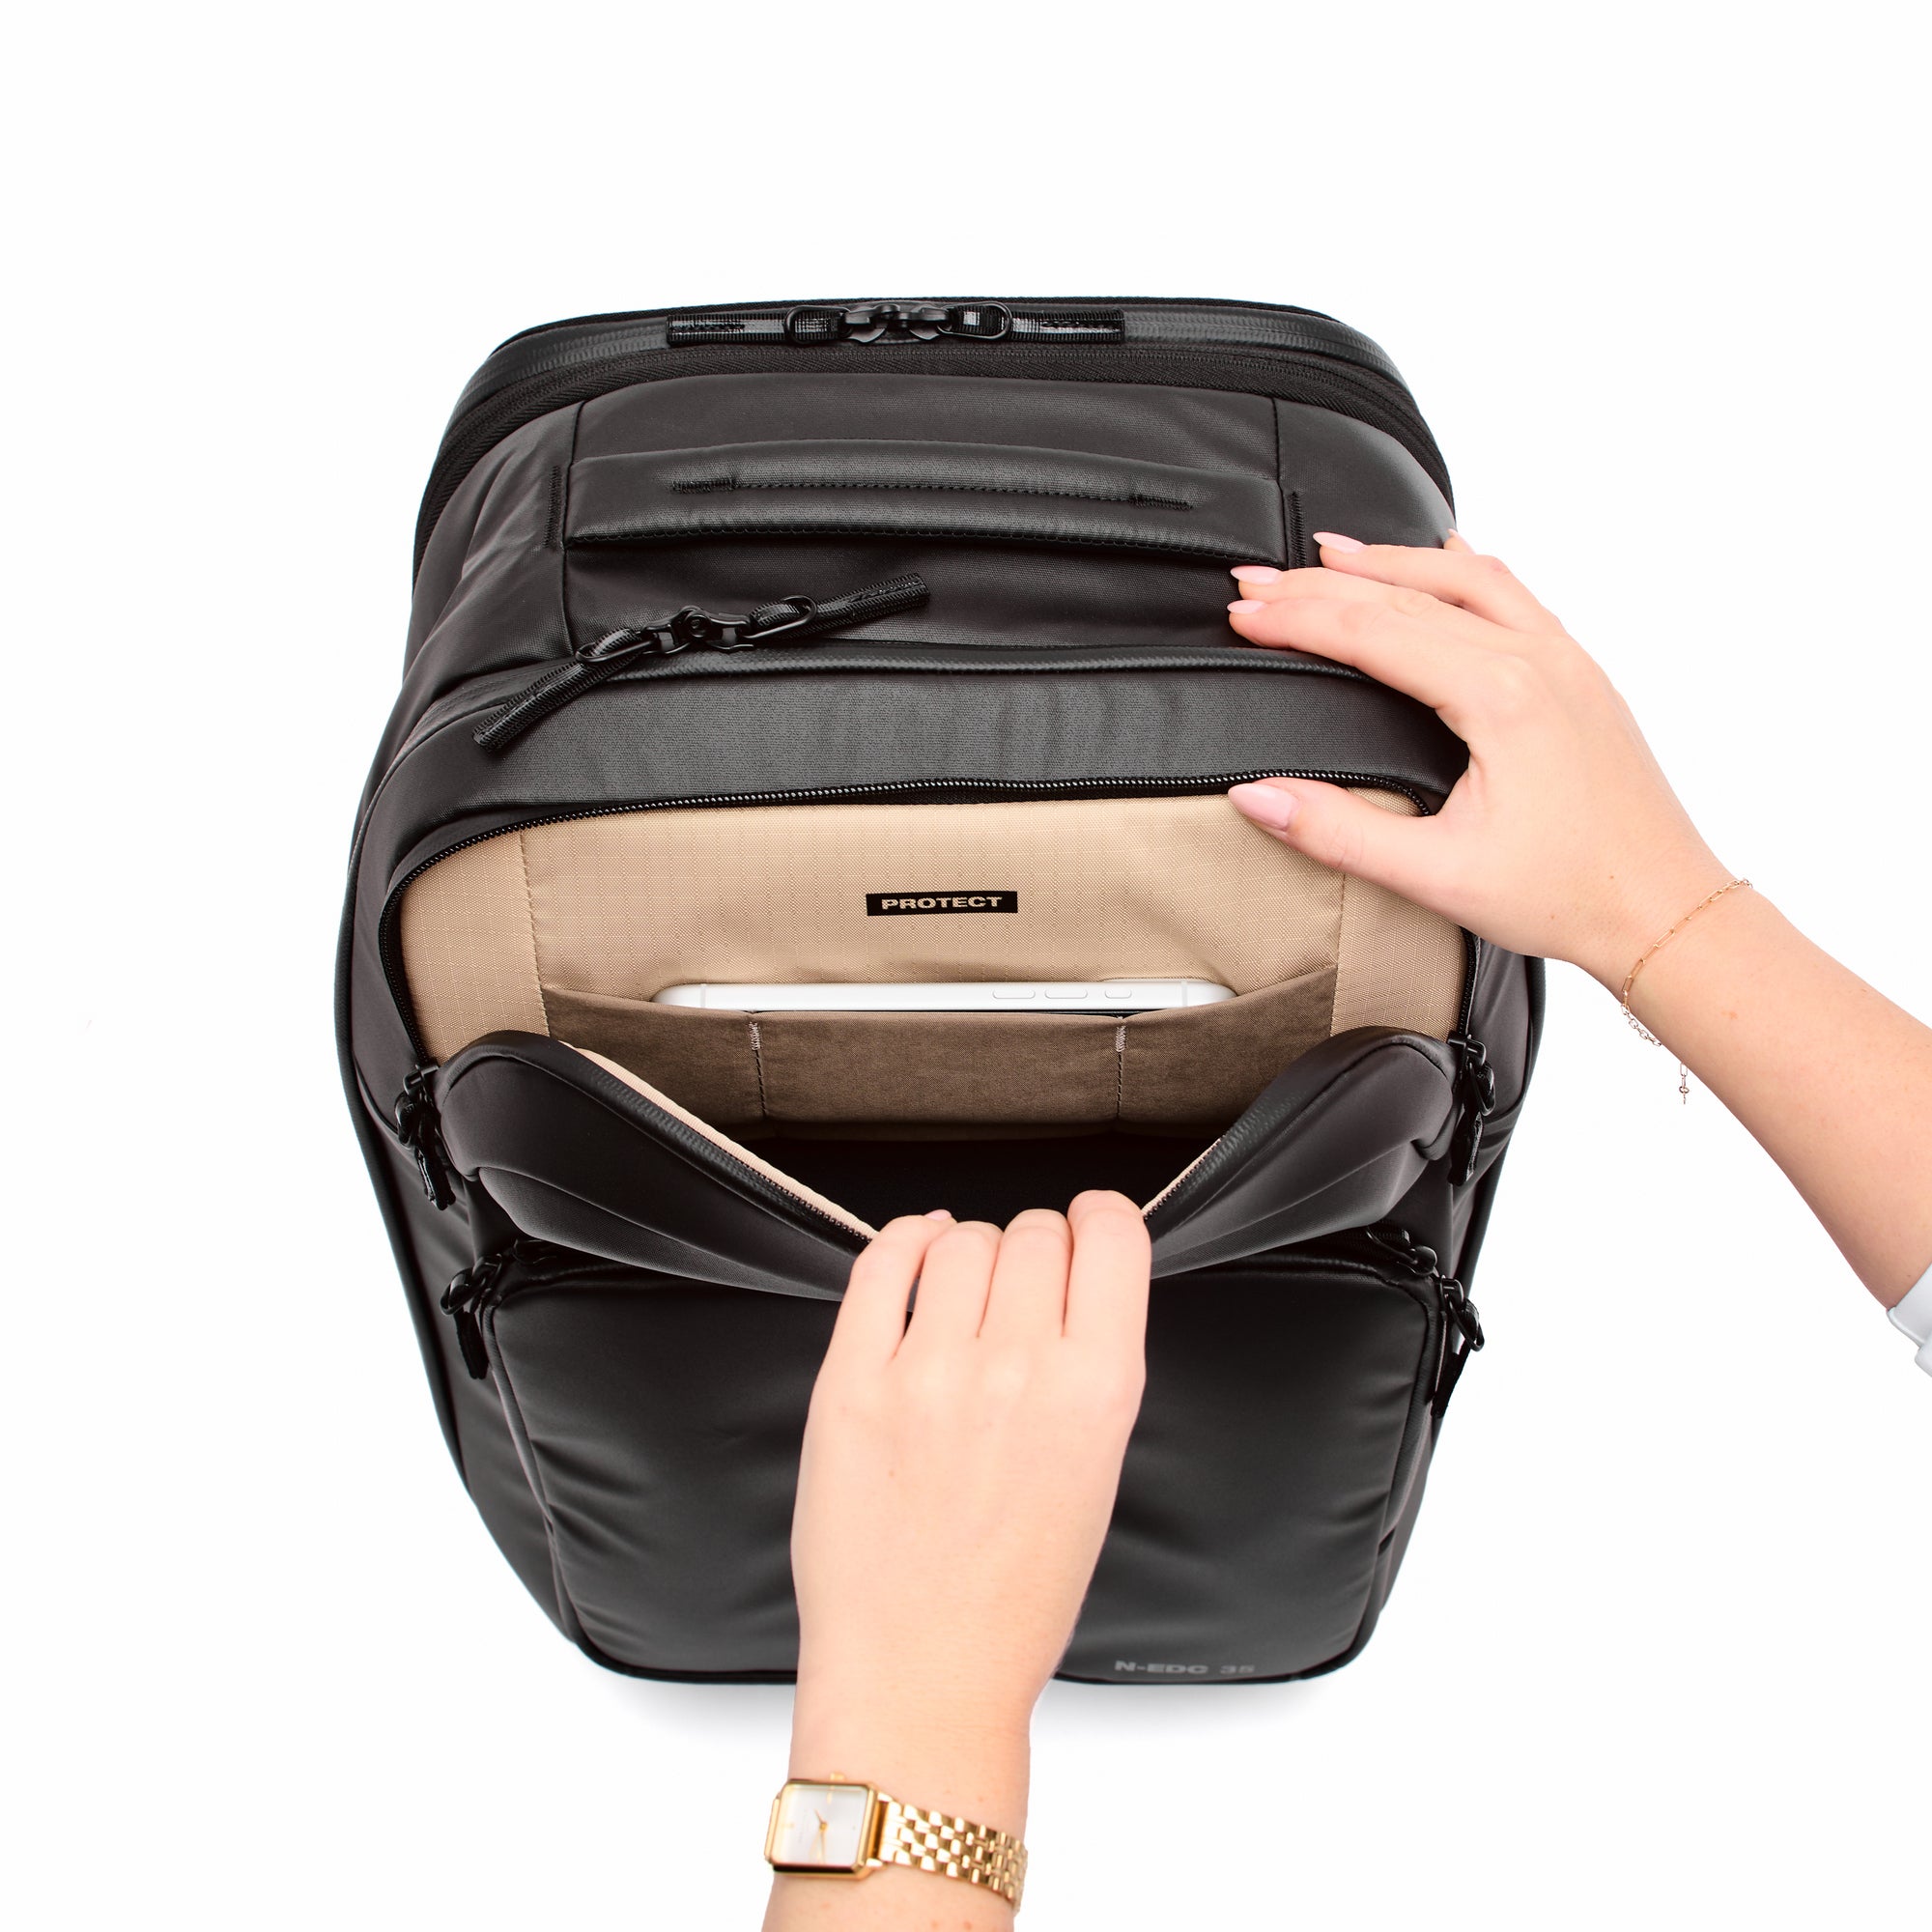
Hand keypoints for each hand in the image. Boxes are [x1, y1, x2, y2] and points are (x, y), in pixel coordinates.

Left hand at [785, 1193, 1149, 1823]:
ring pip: (961, 1240)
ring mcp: (928, 1371)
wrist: (923, 1673)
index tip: (1089, 1226)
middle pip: (1034, 1232)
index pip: (1111, 1239)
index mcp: (1097, 1393)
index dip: (1100, 1220)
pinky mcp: (851, 1381)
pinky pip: (881, 1264)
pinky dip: (905, 1243)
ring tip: (965, 1291)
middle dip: (1035, 1246)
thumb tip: (1073, 1288)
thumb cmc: (1012, 1599)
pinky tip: (916, 1254)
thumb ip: (1091, 1372)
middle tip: (1022, 1282)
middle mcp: (1017, 1369)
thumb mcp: (1098, 1477)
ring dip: (970, 1252)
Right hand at [1224, 534, 1730, 987]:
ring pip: (1464, 579)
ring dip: (1388, 561)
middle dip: (1321, 584)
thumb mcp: (1437, 875)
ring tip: (1327, 550)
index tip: (1242, 613)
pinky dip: (1460, 570)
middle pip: (1407, 594)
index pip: (1373, 632)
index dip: (1296, 618)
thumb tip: (1259, 796)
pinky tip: (1441, 559)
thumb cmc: (1572, 894)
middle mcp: (1537, 660)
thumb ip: (1337, 832)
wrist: (1666, 910)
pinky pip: (1513, 594)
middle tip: (1256, 579)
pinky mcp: (1579, 675)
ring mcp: (1564, 660)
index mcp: (1501, 696)